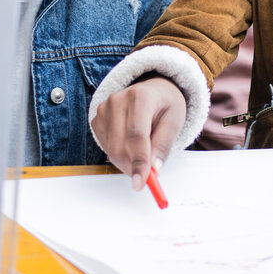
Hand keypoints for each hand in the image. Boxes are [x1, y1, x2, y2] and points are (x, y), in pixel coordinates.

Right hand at [91, 75, 185, 189]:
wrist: (152, 90)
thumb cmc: (165, 105)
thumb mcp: (175, 121)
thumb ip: (164, 145)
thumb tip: (154, 169)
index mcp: (141, 97)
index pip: (136, 135)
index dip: (139, 162)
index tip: (141, 183)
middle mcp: (118, 100)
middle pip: (120, 146)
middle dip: (133, 167)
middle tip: (147, 176)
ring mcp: (104, 108)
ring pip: (111, 150)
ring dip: (127, 161)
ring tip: (144, 148)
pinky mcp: (97, 118)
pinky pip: (105, 147)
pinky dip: (119, 153)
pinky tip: (130, 142)